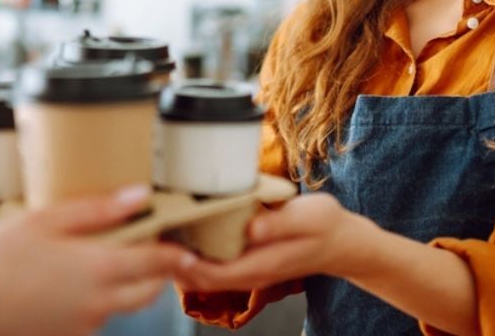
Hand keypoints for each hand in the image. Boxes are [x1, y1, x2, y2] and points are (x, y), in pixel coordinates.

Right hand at [0, 186, 194, 335]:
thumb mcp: (42, 220)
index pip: (160, 264)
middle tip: (144, 247)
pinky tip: (60, 282)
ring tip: (88, 258)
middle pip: (148, 292)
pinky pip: (91, 318)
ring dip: (119, 285)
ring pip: (119, 305)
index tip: (188, 245)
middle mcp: (98, 305)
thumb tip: (139, 195)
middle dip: (155, 272)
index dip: (179, 254)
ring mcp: (82, 327)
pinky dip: (90, 300)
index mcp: (99, 271)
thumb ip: (96, 209)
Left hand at [175, 193, 365, 291]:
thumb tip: (250, 228)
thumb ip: (279, 223)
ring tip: (161, 225)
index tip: (164, 235)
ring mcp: (245, 269)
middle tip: (152, 227)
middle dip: (172, 259)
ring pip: (200, 271)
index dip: (181, 260)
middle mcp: (247, 273)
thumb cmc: (326, 227)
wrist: (343, 241)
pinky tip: (183, 227)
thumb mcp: (308, 217)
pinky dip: (193, 249)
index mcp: (258, 266)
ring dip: (179, 254)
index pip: (208, 274)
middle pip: (196, 277)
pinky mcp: (245, 260)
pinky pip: (210, 261)